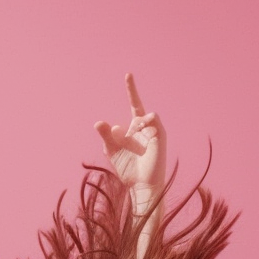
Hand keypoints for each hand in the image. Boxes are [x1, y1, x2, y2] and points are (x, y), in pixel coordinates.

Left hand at [94, 73, 165, 199]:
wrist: (141, 184)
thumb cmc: (128, 169)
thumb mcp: (113, 152)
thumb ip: (106, 137)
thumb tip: (99, 122)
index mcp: (134, 128)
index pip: (134, 104)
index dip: (131, 89)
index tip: (128, 74)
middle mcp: (145, 127)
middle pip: (138, 108)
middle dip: (130, 96)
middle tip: (125, 100)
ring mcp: (154, 131)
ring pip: (145, 114)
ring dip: (135, 124)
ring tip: (130, 137)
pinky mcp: (160, 136)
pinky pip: (154, 119)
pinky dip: (145, 121)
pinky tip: (139, 130)